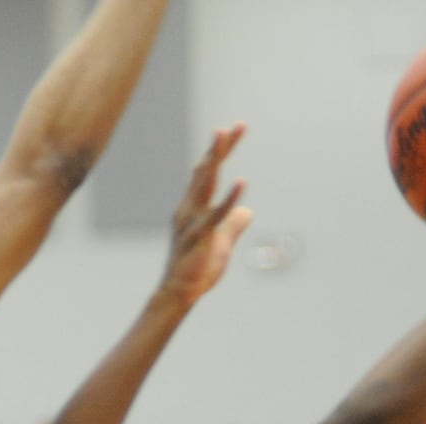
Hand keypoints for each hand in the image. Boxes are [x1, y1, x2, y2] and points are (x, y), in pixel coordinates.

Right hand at [159, 124, 253, 305]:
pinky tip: (240, 183)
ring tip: (225, 137)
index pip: (207, 173)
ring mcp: (192, 222)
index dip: (220, 152)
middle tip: (232, 127)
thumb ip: (232, 225)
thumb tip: (245, 212)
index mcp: (193, 207)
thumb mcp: (220, 243)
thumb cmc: (197, 269)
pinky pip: (215, 214)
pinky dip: (228, 198)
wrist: (179, 293)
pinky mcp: (199, 237)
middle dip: (219, 149)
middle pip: (205, 172)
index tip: (233, 130)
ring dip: (216, 159)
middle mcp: (189, 209)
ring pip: (204, 184)